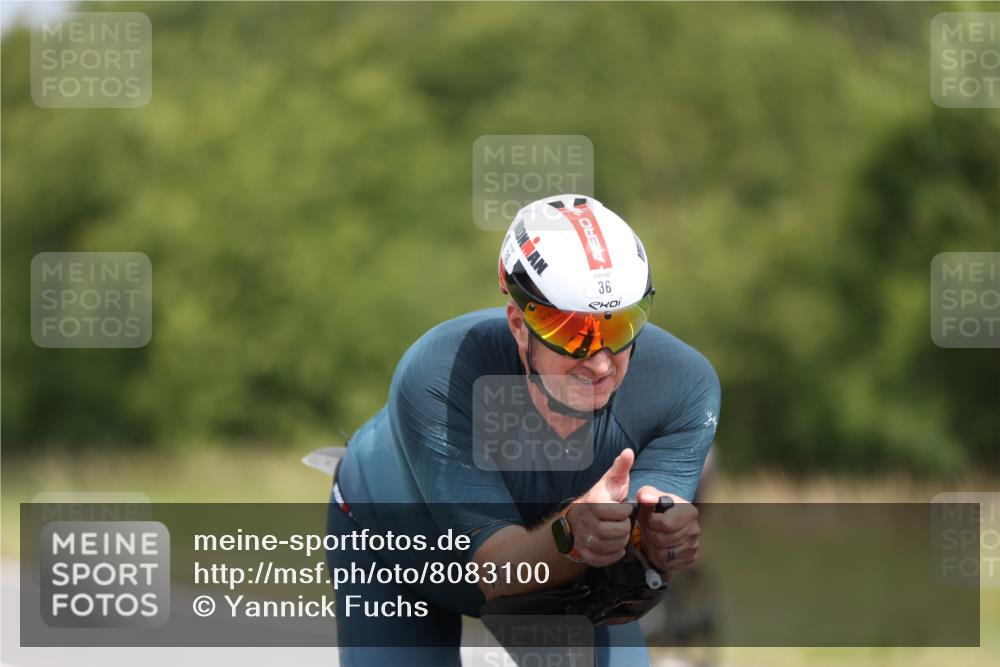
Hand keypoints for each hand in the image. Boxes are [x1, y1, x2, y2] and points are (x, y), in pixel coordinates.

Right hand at [567, 449, 635, 566]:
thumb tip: (629, 452)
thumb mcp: (612, 480)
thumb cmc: (602, 496)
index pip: (610, 510)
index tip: (626, 509)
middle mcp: (585, 519)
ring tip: (620, 535)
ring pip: (604, 546)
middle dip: (623, 530)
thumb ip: (621, 467)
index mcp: (593, 501)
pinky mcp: (583, 550)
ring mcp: (582, 535)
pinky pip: (596, 559)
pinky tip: (615, 547)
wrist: (581, 514)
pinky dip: (610, 556)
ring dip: (618, 543)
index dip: (623, 512)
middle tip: (625, 525)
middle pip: (609, 531)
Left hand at [636, 485, 699, 571]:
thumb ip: (646, 494)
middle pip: (661, 540)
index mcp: (689, 512)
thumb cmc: (659, 507)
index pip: (664, 524)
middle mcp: (694, 529)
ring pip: (663, 554)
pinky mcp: (690, 558)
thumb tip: (645, 498)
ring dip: (651, 547)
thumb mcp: (651, 495)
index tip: (646, 518)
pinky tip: (657, 547)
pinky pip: (668, 564)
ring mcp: (693, 545)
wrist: (669, 518)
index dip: (649, 522)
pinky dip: (658, 558)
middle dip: (648, 534)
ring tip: (652, 537)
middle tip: (647, 529)